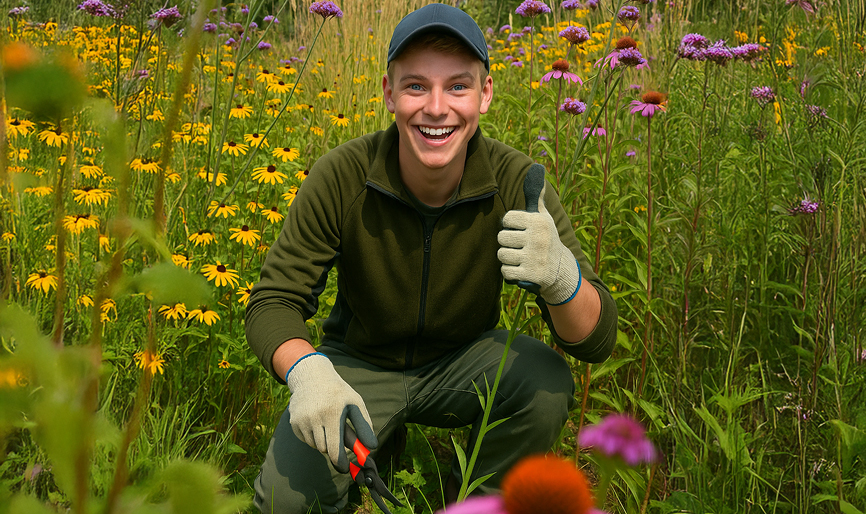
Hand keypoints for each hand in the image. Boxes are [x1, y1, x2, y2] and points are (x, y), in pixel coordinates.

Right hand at [285, 353, 377, 472]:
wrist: (312, 377)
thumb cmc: (338, 393)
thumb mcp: (355, 404)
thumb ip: (364, 426)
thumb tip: (372, 447)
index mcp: (332, 413)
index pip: (334, 448)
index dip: (340, 462)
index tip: (345, 470)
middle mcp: (315, 417)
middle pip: (324, 449)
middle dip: (333, 449)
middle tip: (339, 440)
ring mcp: (301, 420)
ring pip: (315, 445)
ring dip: (324, 441)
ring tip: (328, 424)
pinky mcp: (293, 422)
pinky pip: (306, 439)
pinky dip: (313, 436)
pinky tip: (316, 421)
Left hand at [497, 181, 580, 304]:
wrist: (560, 269)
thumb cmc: (545, 238)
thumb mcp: (543, 217)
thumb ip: (535, 196)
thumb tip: (537, 168)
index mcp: (538, 221)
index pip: (507, 219)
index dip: (510, 226)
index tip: (520, 230)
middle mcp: (538, 238)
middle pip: (501, 237)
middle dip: (507, 243)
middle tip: (519, 245)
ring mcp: (534, 257)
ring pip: (502, 254)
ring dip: (508, 258)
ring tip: (520, 257)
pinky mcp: (531, 275)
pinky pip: (505, 271)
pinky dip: (510, 272)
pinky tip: (521, 269)